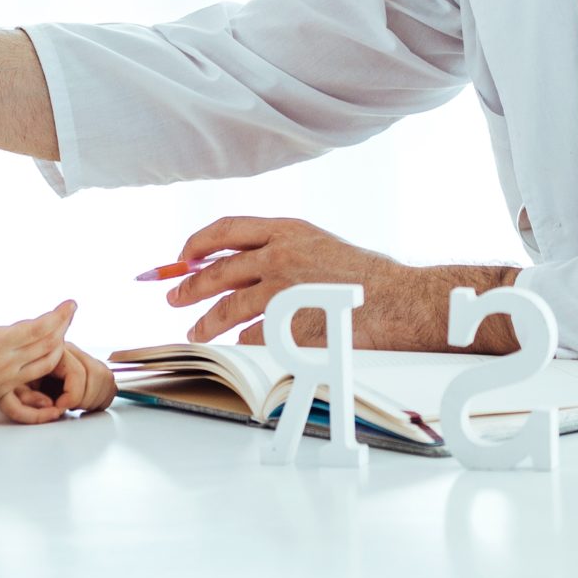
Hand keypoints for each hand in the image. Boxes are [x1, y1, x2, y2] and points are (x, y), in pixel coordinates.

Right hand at [0, 278, 74, 422]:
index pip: (38, 329)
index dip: (58, 316)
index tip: (71, 303)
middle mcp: (7, 364)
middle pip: (48, 344)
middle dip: (63, 326)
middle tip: (71, 309)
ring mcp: (7, 380)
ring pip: (46, 363)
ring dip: (60, 345)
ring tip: (63, 329)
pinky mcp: (3, 391)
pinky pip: (35, 378)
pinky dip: (48, 364)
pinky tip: (49, 355)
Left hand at [0, 343, 117, 422]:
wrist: (5, 369)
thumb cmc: (8, 382)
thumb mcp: (9, 390)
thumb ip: (26, 398)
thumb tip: (51, 406)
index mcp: (51, 352)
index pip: (77, 373)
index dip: (73, 396)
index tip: (59, 408)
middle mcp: (70, 350)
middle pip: (97, 373)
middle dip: (86, 398)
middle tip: (69, 409)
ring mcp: (80, 357)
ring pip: (105, 376)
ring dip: (95, 397)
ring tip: (75, 407)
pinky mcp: (87, 365)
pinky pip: (107, 379)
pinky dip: (102, 395)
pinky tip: (86, 404)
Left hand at [166, 217, 472, 349]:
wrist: (402, 301)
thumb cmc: (370, 277)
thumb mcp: (321, 245)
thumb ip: (283, 249)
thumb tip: (244, 264)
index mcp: (287, 230)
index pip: (225, 229)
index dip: (197, 243)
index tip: (183, 256)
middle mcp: (279, 255)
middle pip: (217, 271)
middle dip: (190, 287)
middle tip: (175, 297)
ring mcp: (283, 291)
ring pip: (228, 309)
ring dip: (207, 322)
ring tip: (196, 330)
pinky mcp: (289, 324)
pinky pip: (254, 337)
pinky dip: (243, 343)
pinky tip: (239, 347)